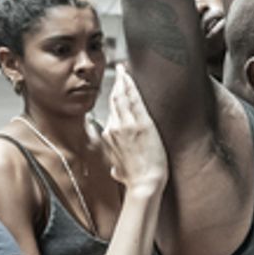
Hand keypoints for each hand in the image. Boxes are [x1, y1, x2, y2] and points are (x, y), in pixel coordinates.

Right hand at [100, 65, 167, 193]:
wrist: (144, 184)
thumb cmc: (134, 180)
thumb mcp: (118, 170)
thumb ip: (117, 163)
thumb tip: (117, 169)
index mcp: (109, 137)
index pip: (111, 112)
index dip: (113, 98)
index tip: (115, 90)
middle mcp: (114, 128)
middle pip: (114, 101)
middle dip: (117, 85)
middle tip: (120, 71)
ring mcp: (127, 124)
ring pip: (122, 97)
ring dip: (123, 81)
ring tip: (124, 70)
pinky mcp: (142, 123)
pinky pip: (134, 99)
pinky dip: (130, 85)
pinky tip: (129, 76)